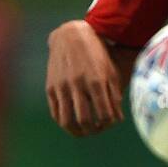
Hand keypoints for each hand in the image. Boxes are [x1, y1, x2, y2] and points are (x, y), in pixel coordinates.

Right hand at [46, 20, 124, 135]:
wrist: (70, 35)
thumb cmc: (96, 54)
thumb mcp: (110, 71)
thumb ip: (114, 96)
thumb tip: (116, 120)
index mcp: (96, 81)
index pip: (104, 114)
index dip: (108, 124)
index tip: (109, 123)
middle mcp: (77, 84)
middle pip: (85, 121)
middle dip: (93, 130)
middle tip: (97, 129)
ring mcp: (62, 86)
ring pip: (67, 121)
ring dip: (77, 132)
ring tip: (84, 131)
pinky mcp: (51, 87)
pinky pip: (56, 113)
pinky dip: (64, 123)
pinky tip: (73, 122)